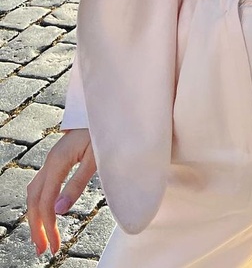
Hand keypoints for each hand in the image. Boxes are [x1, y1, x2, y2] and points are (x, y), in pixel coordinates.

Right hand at [26, 129, 96, 255]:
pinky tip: (46, 213)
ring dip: (36, 216)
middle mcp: (50, 160)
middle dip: (37, 226)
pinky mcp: (58, 159)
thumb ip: (77, 183)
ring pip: (34, 191)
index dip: (47, 226)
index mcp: (58, 161)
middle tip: (44, 250)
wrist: (108, 110)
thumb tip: (59, 210)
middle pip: (34, 199)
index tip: (53, 246)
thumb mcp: (95, 159)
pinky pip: (41, 184)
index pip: (45, 201)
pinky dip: (39, 202)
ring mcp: (52, 159)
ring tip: (42, 237)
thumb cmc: (106, 132)